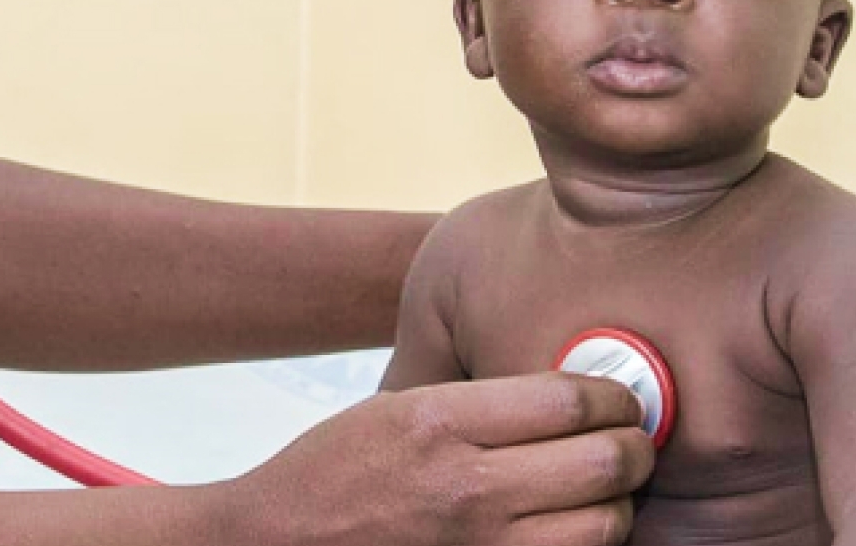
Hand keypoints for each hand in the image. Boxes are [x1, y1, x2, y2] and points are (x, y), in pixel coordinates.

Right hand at [215, 373, 654, 545]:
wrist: (287, 541)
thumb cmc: (337, 470)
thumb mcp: (398, 408)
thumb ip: (477, 400)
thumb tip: (562, 391)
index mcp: (441, 422)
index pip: (565, 399)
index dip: (611, 393)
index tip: (619, 392)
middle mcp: (469, 486)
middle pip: (601, 462)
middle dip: (634, 446)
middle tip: (634, 437)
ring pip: (604, 527)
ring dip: (619, 503)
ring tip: (609, 486)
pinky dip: (589, 545)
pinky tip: (577, 525)